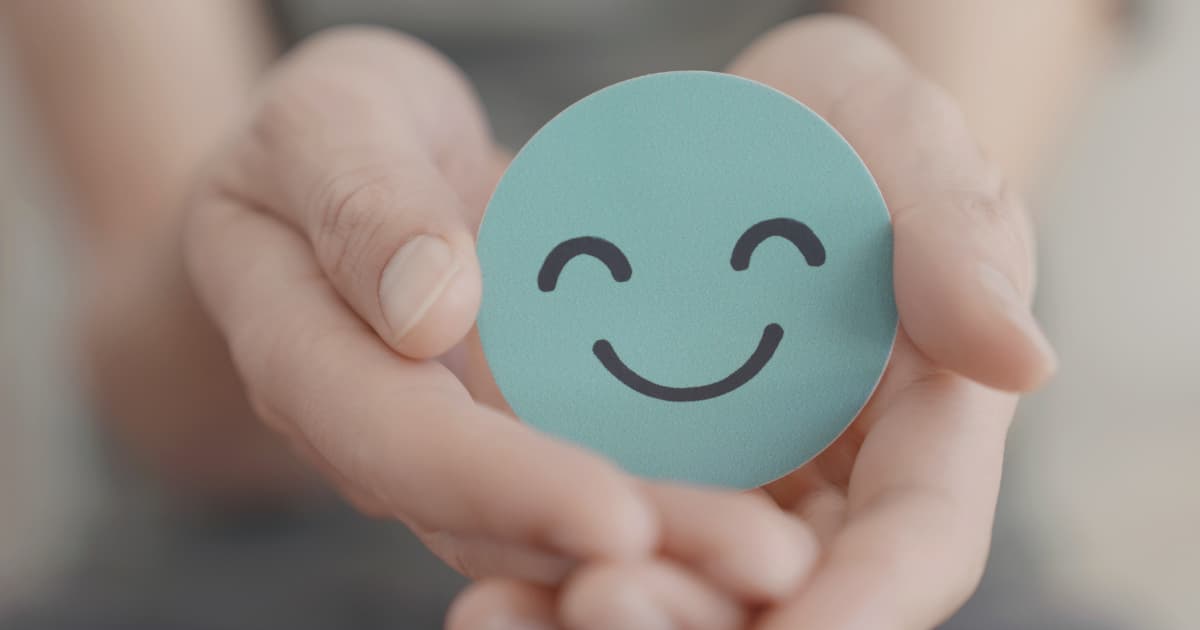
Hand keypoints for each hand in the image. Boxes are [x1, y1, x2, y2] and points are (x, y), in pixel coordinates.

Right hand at [184, 27, 818, 591]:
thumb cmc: (331, 134)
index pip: (401, 441)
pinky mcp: (516, 426)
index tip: (615, 516)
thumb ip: (361, 205)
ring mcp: (455, 440)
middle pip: (492, 521)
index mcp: (308, 358)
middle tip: (764, 562)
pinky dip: (671, 502)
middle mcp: (382, 432)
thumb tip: (430, 308)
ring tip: (781, 556)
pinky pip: (593, 473)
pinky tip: (767, 506)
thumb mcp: (326, 123)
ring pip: (548, 527)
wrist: (352, 170)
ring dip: (668, 549)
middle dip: (626, 548)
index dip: (503, 487)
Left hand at [448, 15, 1056, 629]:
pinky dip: (553, 570)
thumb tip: (1025, 362)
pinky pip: (609, 538)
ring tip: (510, 613)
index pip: (915, 542)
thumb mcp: (897, 136)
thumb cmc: (837, 120)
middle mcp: (837, 478)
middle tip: (602, 600)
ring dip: (611, 614)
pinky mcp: (656, 467)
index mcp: (926, 419)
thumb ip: (956, 232)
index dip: (861, 605)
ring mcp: (742, 482)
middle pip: (787, 593)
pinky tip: (489, 593)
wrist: (736, 126)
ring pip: (693, 584)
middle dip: (705, 619)